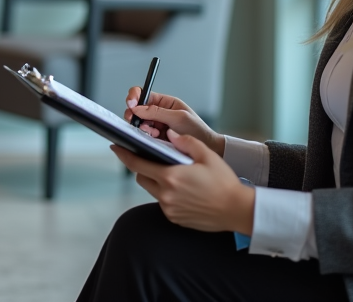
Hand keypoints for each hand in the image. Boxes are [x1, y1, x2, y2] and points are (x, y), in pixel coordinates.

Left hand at [112, 131, 253, 233]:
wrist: (238, 211)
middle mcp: (166, 195)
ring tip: (171, 173)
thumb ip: (185, 142)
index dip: (123, 155)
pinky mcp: (175, 219)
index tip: (114, 146)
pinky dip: (166, 194)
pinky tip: (182, 189)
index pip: (137, 164)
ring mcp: (170, 209)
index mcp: (170, 177)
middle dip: (142, 167)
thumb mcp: (207, 156)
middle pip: (142, 178)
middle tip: (149, 158)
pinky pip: (163, 202)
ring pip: (152, 190)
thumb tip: (169, 134)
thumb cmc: (224, 183)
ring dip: (155, 180)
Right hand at [124, 89, 224, 156]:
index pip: (143, 94)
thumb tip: (136, 107)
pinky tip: (155, 139)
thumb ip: (156, 111)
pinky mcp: (155, 139)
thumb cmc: (197, 130)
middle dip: (136, 116)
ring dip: (143, 128)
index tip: (131, 103)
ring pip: (138, 124)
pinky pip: (143, 136)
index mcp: (164, 103)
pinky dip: (146, 137)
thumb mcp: (178, 117)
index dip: (134, 97)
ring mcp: (156, 126)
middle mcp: (158, 113)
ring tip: (154, 133)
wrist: (207, 149)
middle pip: (136, 110)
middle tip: (138, 123)